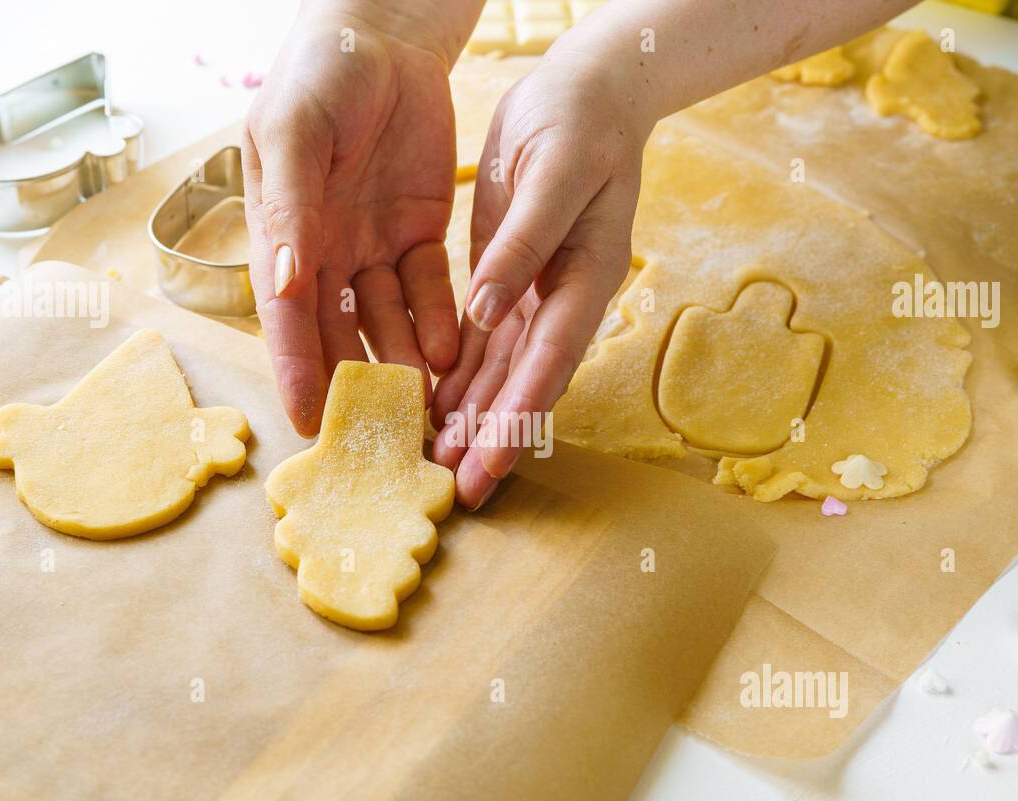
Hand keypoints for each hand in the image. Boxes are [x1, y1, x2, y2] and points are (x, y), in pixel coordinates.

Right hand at [244, 6, 465, 435]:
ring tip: (424, 407)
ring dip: (403, 363)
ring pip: (387, 322)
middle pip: (338, 333)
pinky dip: (439, 321)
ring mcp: (373, 247)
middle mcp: (325, 252)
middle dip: (356, 383)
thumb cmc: (318, 74)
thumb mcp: (294, 131)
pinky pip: (429, 290)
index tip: (308, 421)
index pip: (286, 316)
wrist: (384, 36)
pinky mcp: (420, 235)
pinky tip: (452, 353)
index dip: (297, 368)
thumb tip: (281, 282)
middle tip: (379, 433)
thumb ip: (292, 206)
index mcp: (281, 232)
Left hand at [430, 51, 650, 507]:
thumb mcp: (552, 173)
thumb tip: (486, 312)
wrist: (586, 92)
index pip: (546, 365)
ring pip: (501, 374)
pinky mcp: (510, 281)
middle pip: (523, 386)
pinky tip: (432, 408)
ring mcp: (536, 296)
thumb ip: (522, 245)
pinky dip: (461, 379)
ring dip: (471, 420)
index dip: (515, 423)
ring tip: (437, 463)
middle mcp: (563, 301)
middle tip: (455, 490)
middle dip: (490, 441)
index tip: (485, 469)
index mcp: (583, 280)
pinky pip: (484, 344)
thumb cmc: (578, 123)